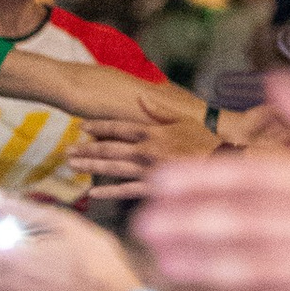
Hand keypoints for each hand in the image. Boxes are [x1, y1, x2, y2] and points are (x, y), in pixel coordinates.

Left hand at [73, 85, 201, 198]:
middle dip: (86, 149)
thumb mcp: (183, 120)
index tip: (82, 127)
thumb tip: (140, 97)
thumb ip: (159, 110)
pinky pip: (126, 190)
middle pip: (109, 149)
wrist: (223, 164)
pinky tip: (92, 193)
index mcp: (152, 132)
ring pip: (112, 168)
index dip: (98, 127)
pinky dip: (109, 192)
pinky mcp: (153, 187)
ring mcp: (147, 170)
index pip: (118, 127)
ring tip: (72, 165)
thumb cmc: (206, 141)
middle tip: (67, 150)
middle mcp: (145, 150)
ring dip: (90, 167)